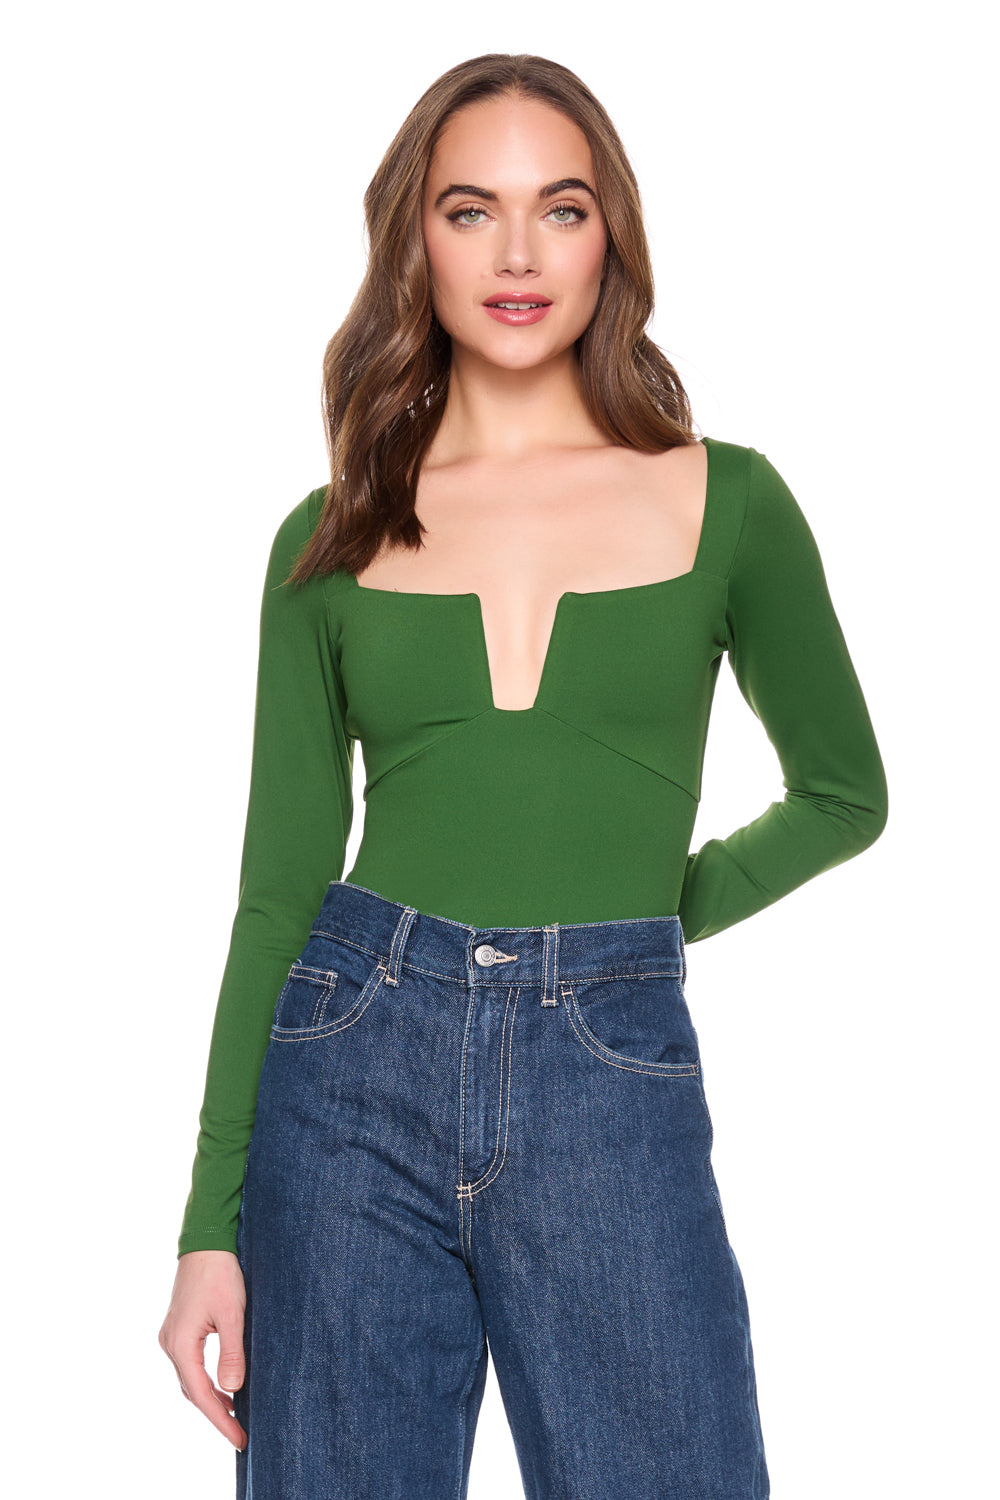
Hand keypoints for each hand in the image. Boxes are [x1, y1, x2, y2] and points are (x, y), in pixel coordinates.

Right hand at [159, 1250, 248, 1451]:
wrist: (206, 1241)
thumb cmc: (220, 1273)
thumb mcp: (233, 1313)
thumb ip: (232, 1353)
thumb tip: (233, 1391)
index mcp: (181, 1344)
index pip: (201, 1395)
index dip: (221, 1420)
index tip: (240, 1439)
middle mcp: (170, 1344)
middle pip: (193, 1391)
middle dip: (216, 1414)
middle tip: (240, 1434)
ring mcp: (172, 1336)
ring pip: (190, 1379)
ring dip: (211, 1398)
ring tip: (236, 1415)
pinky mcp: (179, 1328)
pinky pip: (191, 1365)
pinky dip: (206, 1381)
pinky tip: (224, 1386)